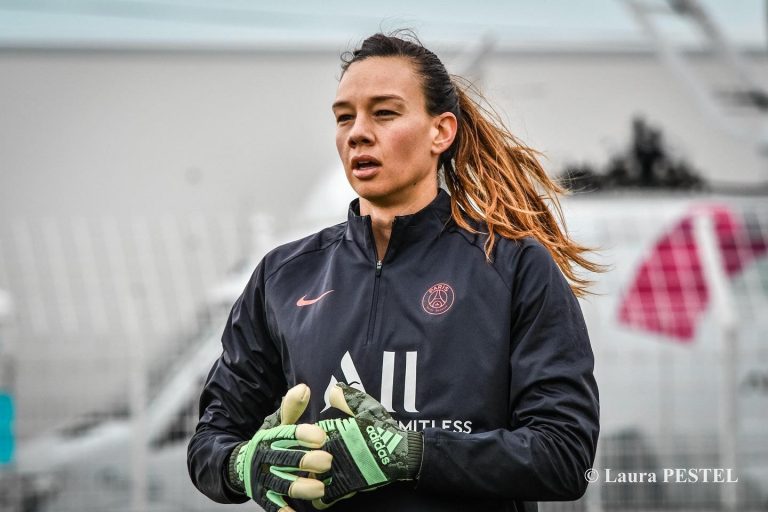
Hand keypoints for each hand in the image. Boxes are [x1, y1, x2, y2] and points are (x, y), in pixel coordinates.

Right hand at [229, 384, 331, 511]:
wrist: (242, 466)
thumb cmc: (271, 443)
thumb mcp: (278, 424)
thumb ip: (292, 408)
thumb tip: (305, 387)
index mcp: (270, 437)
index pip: (288, 434)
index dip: (304, 435)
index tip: (321, 436)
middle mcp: (265, 457)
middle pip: (286, 459)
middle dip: (305, 460)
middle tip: (328, 461)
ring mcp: (263, 478)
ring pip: (282, 483)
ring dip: (300, 487)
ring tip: (320, 488)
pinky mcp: (262, 496)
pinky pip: (272, 505)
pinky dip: (282, 511)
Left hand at [312, 383, 422, 507]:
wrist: (403, 452)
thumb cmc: (384, 429)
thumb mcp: (367, 408)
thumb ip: (347, 399)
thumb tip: (332, 389)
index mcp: (336, 430)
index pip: (307, 434)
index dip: (303, 440)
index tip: (304, 443)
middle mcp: (335, 449)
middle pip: (306, 457)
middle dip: (303, 460)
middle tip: (302, 463)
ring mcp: (340, 468)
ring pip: (313, 477)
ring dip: (309, 479)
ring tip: (309, 480)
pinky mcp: (348, 485)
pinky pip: (326, 495)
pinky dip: (322, 497)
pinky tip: (321, 496)